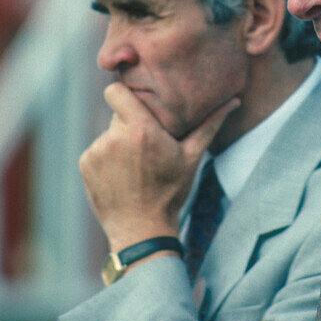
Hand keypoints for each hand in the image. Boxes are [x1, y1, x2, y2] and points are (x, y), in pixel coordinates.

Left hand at [79, 83, 238, 252]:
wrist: (141, 230)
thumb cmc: (171, 192)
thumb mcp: (192, 157)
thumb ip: (209, 124)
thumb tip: (234, 101)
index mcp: (140, 130)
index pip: (115, 90)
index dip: (124, 94)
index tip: (136, 104)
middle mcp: (114, 137)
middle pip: (116, 114)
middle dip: (130, 123)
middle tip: (145, 144)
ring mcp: (97, 151)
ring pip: (108, 134)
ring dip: (119, 143)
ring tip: (135, 165)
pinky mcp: (86, 164)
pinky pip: (96, 151)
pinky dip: (106, 159)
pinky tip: (121, 176)